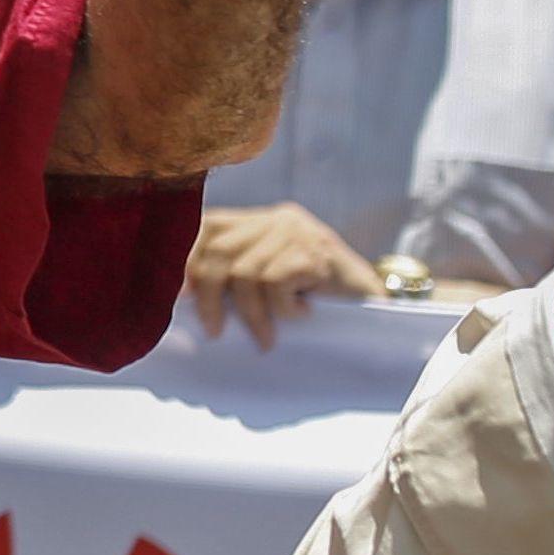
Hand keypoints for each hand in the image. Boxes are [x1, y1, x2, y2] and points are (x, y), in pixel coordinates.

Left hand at [184, 202, 379, 342]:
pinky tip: (301, 314)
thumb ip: (236, 278)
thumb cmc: (320, 301)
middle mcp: (278, 219)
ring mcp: (299, 232)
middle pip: (219, 250)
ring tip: (267, 335)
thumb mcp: (271, 283)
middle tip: (214, 330)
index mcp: (262, 221)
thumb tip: (184, 296)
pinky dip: (281, 308)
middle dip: (209, 296)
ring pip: (246, 272)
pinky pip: (275, 282)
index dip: (185, 260)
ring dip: (251, 313)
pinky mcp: (316, 251)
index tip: (176, 296)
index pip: (208, 226)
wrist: (377, 306)